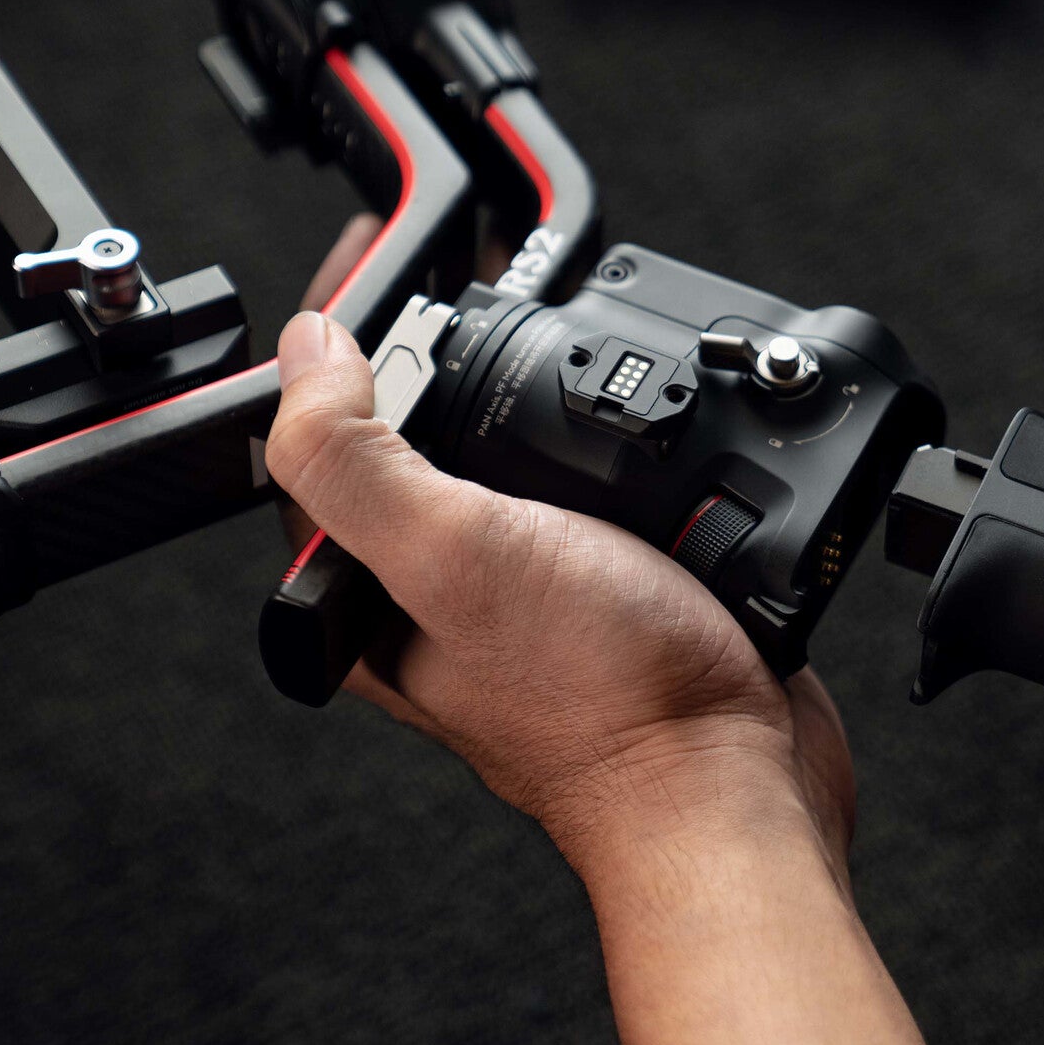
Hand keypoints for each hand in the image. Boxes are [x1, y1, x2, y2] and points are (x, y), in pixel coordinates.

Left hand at [273, 224, 958, 1044]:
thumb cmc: (598, 701)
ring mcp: (543, 587)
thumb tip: (308, 351)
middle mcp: (450, 592)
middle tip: (482, 279)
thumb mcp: (453, 558)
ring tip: (572, 323)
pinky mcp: (629, 583)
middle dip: (446, 356)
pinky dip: (630, 437)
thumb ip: (358, 458)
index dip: (333, 351)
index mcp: (374, 594)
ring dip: (550, 390)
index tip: (376, 265)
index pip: (321, 448)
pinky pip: (612, 487)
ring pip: (526, 458)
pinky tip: (656, 405)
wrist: (736, 779)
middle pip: (424, 442)